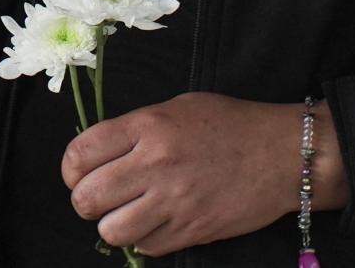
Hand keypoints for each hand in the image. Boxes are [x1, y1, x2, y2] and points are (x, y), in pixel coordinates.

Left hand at [62, 93, 346, 256]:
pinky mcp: (193, 230)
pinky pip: (146, 247)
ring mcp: (174, 201)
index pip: (80, 153)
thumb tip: (97, 154)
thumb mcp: (175, 108)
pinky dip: (143, 240)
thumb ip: (134, 130)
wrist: (283, 154)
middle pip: (87, 197)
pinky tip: (154, 224)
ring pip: (112, 231)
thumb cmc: (229, 124)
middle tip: (99, 197)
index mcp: (147, 126)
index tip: (79, 173)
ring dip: (112, 225)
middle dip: (85, 200)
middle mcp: (155, 164)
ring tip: (125, 213)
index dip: (71, 169)